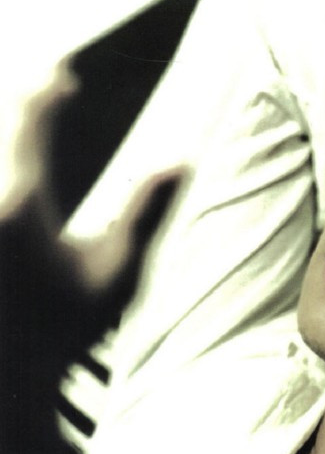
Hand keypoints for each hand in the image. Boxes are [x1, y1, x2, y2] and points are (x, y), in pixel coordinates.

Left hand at [0, 59, 183, 453]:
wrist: (11, 375)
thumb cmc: (66, 327)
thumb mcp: (118, 272)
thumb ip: (145, 213)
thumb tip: (179, 164)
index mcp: (24, 206)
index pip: (33, 131)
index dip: (48, 98)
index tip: (64, 78)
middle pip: (5, 142)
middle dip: (30, 112)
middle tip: (52, 94)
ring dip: (19, 145)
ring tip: (41, 128)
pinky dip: (8, 173)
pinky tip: (20, 176)